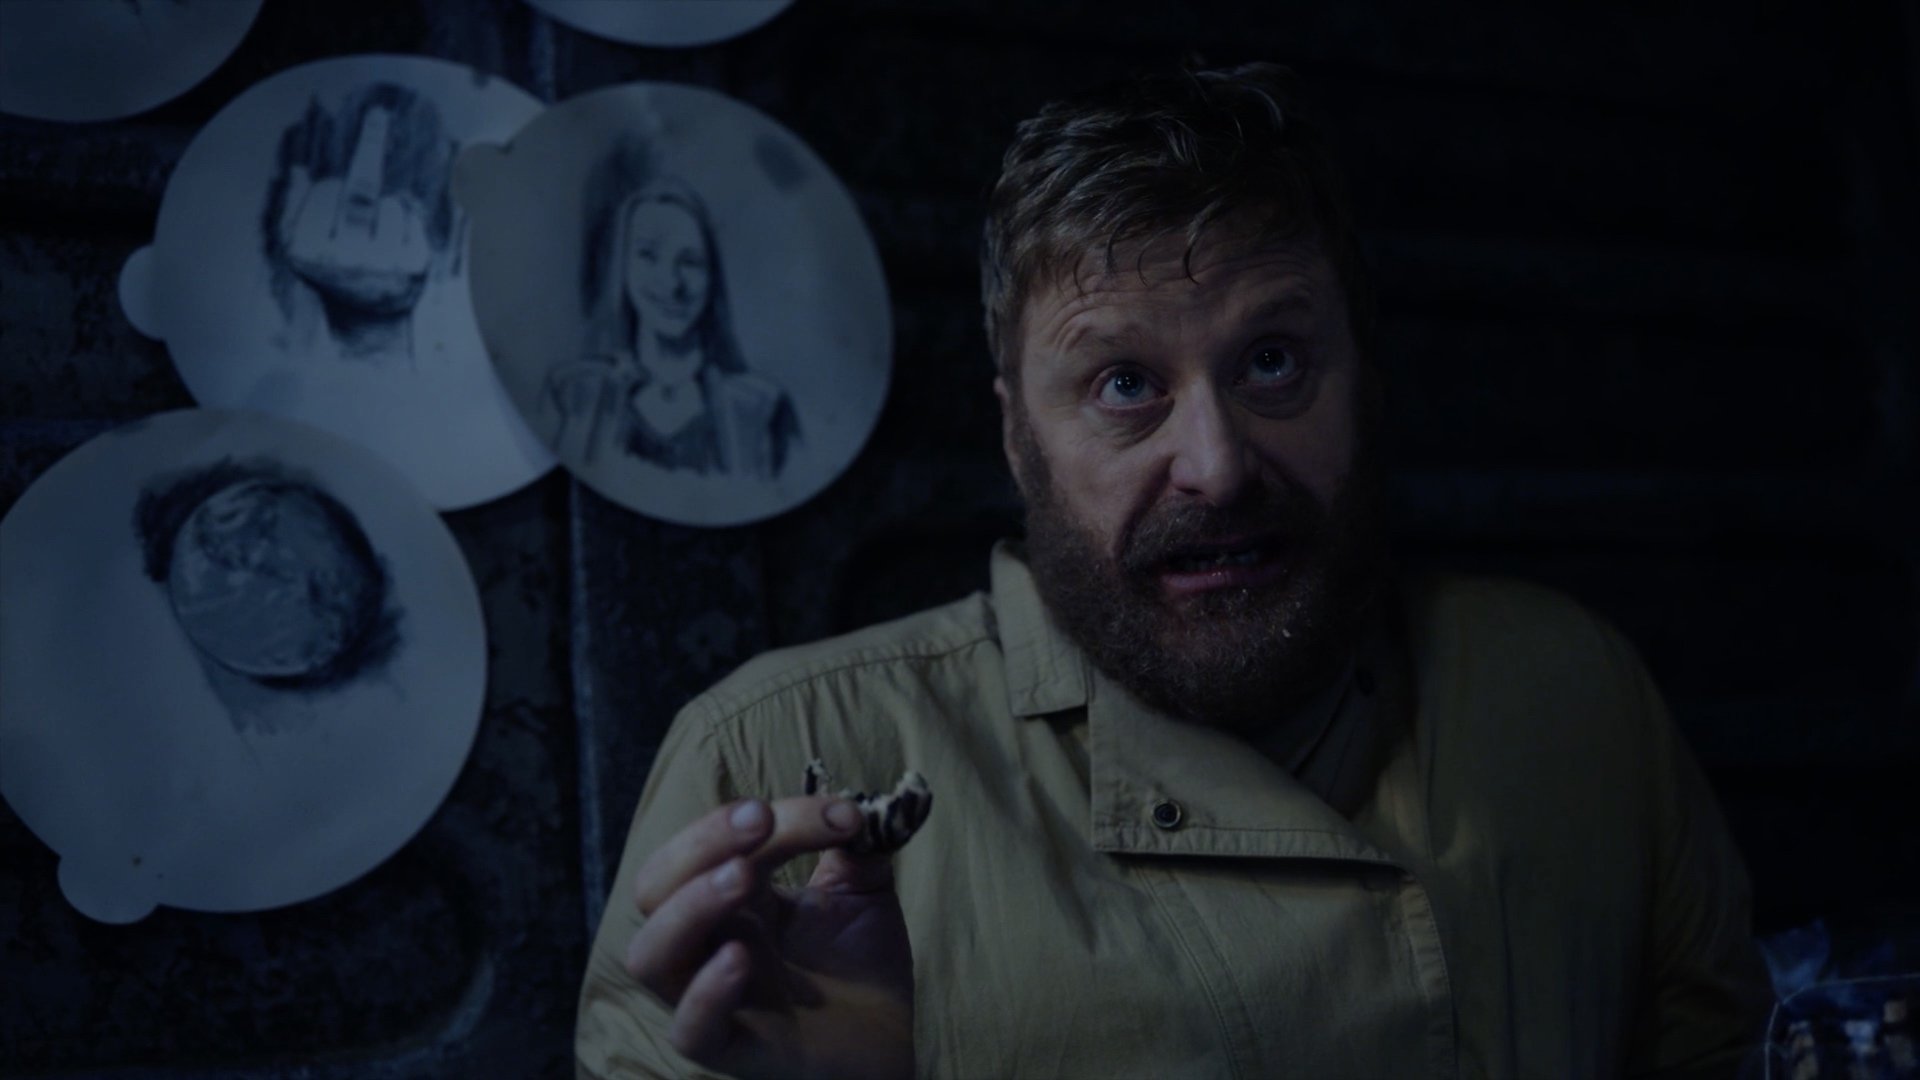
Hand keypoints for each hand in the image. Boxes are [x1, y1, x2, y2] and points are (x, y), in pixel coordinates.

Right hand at [625, 796, 914, 1079]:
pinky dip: (705, 993)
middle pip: (657, 886)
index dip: (778, 816)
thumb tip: (864, 799)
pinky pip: (691, 1031)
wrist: (891, 1045)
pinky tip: (740, 958)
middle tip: (760, 819)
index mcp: (730, 899)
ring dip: (690, 906)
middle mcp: (708, 944)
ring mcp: (716, 998)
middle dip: (702, 840)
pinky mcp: (737, 1051)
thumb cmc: (860, 967)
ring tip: (742, 876)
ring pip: (651, 955)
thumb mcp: (860, 888)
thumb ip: (854, 842)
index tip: (844, 813)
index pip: (718, 843)